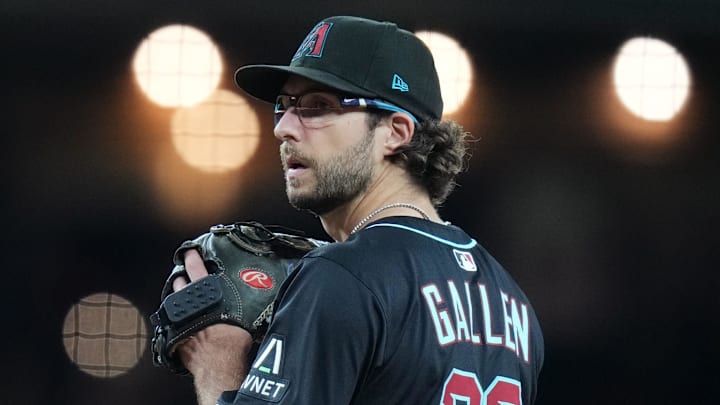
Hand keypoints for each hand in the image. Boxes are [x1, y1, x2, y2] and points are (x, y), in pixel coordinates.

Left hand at [174, 250, 253, 404]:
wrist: (217, 367)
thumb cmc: (232, 343)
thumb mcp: (245, 319)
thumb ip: (246, 307)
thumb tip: (262, 302)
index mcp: (207, 296)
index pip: (196, 269)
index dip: (192, 258)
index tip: (190, 252)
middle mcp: (189, 306)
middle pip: (179, 284)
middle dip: (181, 279)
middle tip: (185, 276)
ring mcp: (179, 323)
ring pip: (173, 304)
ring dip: (177, 300)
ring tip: (183, 300)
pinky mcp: (175, 339)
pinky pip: (172, 326)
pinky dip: (176, 323)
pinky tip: (183, 326)